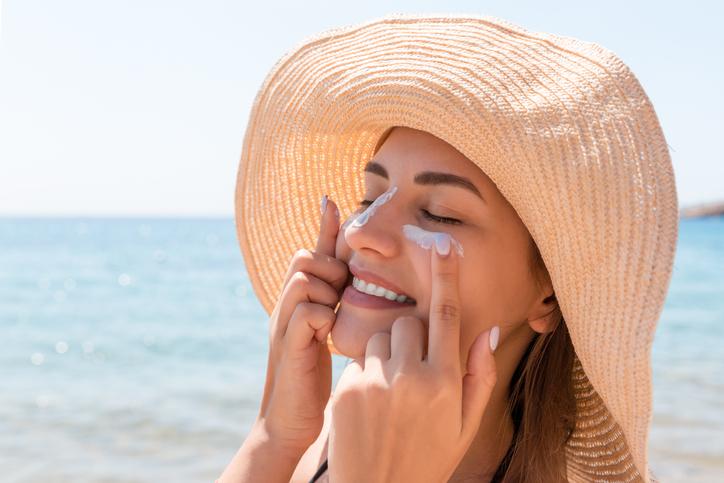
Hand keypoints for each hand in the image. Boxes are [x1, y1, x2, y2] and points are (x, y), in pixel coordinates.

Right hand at [256, 195, 348, 456]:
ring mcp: (284, 324)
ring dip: (326, 289)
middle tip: (341, 293)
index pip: (311, 253)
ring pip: (303, 278)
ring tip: (334, 314)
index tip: (332, 199)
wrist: (291, 423)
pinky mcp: (288, 346)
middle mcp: (287, 307)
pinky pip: (305, 311)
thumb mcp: (328, 336)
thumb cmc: (314, 379)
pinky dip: (321, 316)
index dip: (323, 227)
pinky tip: (329, 335)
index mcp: (300, 302)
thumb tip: (355, 284)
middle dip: (328, 266)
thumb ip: (337, 307)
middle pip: (303, 257)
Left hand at [328, 233, 498, 482]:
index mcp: (445, 383)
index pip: (447, 315)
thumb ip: (480, 376)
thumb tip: (489, 329)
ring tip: (389, 394)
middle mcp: (411, 377)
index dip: (446, 275)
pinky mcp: (347, 389)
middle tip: (411, 371)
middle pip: (408, 323)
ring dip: (386, 354)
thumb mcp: (465, 425)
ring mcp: (376, 383)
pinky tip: (370, 406)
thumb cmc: (429, 458)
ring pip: (380, 338)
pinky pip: (358, 360)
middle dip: (411, 338)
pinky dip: (366, 373)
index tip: (443, 244)